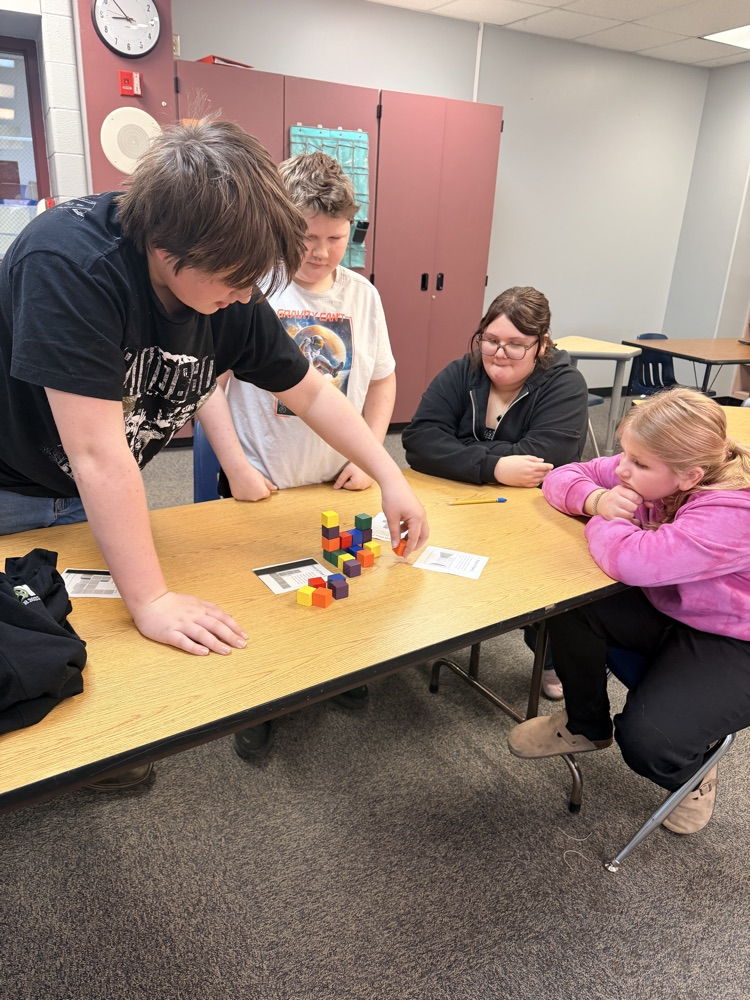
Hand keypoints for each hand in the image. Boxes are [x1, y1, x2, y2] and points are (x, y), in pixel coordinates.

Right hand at [132, 591, 247, 655]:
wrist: (149, 601)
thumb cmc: (172, 603)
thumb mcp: (194, 601)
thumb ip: (211, 609)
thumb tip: (229, 616)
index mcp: (200, 608)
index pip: (221, 617)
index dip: (234, 627)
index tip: (244, 636)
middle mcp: (193, 615)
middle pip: (215, 626)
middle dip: (230, 636)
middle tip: (241, 645)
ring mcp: (181, 624)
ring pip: (201, 634)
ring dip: (215, 643)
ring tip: (226, 651)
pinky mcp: (169, 633)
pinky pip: (183, 641)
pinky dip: (194, 647)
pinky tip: (204, 653)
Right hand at [227, 465, 277, 501]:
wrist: (238, 470)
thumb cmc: (252, 473)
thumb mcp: (263, 478)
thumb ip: (269, 485)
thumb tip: (275, 489)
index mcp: (263, 494)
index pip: (266, 494)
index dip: (263, 488)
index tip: (259, 483)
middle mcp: (255, 499)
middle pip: (258, 497)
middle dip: (257, 492)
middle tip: (252, 483)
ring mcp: (246, 499)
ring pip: (250, 497)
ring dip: (249, 493)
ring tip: (246, 483)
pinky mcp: (238, 498)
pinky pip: (242, 496)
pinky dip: (242, 493)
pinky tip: (240, 485)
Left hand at [333, 462, 373, 490]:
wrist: (370, 459)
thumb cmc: (357, 464)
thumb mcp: (347, 471)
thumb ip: (340, 480)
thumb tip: (335, 488)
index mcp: (356, 485)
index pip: (345, 486)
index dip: (344, 479)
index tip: (347, 472)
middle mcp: (362, 487)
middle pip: (351, 486)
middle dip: (350, 480)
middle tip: (352, 471)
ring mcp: (367, 485)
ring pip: (357, 485)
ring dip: (355, 480)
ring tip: (357, 472)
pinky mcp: (371, 482)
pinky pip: (363, 483)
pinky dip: (361, 479)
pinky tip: (362, 473)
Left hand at [380, 476, 428, 556]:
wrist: (393, 482)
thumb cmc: (393, 497)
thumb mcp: (391, 518)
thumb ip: (394, 533)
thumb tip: (395, 545)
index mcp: (417, 519)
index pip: (414, 539)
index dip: (408, 549)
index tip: (402, 555)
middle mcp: (421, 516)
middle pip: (423, 536)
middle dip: (415, 544)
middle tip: (405, 550)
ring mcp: (420, 512)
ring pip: (419, 529)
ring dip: (411, 536)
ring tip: (399, 539)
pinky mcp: (416, 509)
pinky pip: (415, 523)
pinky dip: (409, 529)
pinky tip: (399, 528)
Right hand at [494, 454, 552, 487]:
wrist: (500, 470)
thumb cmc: (510, 462)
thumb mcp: (522, 457)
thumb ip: (533, 459)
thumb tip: (542, 461)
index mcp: (531, 466)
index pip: (545, 467)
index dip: (549, 466)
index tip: (551, 465)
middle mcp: (530, 474)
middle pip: (544, 474)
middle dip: (547, 472)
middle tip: (548, 470)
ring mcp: (527, 480)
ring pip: (540, 480)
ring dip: (544, 477)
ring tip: (544, 474)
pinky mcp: (524, 485)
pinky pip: (534, 485)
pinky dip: (538, 482)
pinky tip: (537, 479)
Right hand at [594, 484, 643, 522]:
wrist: (601, 503)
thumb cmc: (619, 497)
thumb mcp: (627, 492)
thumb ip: (640, 496)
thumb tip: (651, 506)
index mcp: (619, 490)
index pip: (636, 497)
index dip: (639, 500)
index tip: (637, 501)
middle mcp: (613, 498)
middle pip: (633, 507)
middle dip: (634, 508)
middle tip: (631, 506)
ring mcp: (611, 508)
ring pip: (629, 515)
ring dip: (630, 514)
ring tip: (626, 511)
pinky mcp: (610, 517)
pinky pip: (624, 521)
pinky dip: (628, 521)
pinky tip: (625, 517)